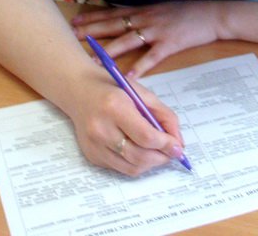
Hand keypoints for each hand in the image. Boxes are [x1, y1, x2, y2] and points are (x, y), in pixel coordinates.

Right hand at [67, 70, 185, 176]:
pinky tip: (140, 151)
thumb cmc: (112, 88)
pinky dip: (136, 164)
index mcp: (114, 107)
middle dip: (162, 157)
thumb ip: (163, 115)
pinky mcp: (92, 156)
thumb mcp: (141, 93)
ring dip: (151, 164)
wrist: (79, 91)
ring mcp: (94, 145)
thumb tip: (177, 142)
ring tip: (159, 152)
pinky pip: (121, 168)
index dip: (166, 144)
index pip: (145, 136)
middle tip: (172, 152)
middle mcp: (100, 128)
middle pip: (139, 156)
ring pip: (131, 167)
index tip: (178, 147)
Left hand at [71, 2, 224, 75]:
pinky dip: (139, 68)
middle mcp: (146, 19)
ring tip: (93, 62)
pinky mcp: (170, 43)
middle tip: (72, 38)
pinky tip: (129, 78)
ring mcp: (157, 30)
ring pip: (128, 41)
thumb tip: (128, 25)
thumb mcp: (162, 11)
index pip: (113, 14)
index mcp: (144, 11)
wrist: (213, 15)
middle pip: (114, 25)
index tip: (75, 22)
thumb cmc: (189, 14)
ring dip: (109, 51)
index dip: (93, 18)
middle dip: (92, 31)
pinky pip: (151, 57)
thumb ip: (145, 17)